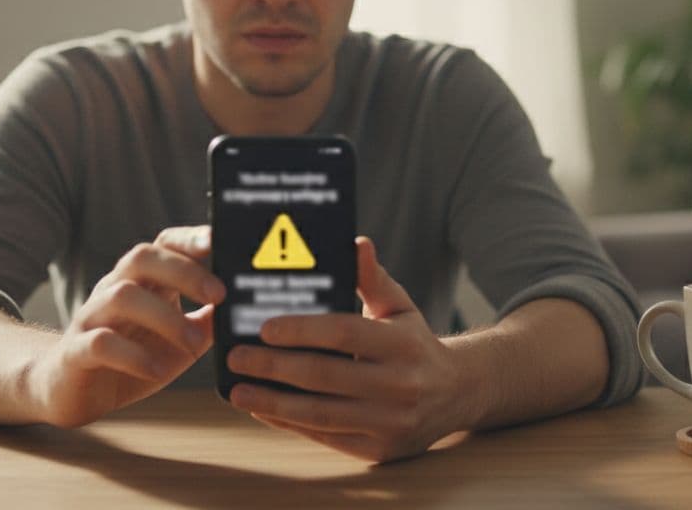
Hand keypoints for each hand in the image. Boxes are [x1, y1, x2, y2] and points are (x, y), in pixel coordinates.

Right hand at [27, 226, 224, 427]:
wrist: (71, 391)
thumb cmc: (134, 358)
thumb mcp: (181, 340)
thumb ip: (211, 321)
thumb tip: (253, 308)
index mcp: (143, 282)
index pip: (164, 244)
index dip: (190, 238)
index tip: (222, 241)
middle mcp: (114, 290)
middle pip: (141, 257)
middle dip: (183, 270)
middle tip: (219, 295)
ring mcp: (91, 318)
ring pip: (121, 296)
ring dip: (165, 317)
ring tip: (194, 343)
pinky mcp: (75, 352)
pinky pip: (100, 343)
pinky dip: (132, 355)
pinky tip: (156, 371)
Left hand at [225, 236, 465, 461]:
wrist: (456, 395)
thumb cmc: (413, 343)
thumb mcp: (399, 307)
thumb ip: (371, 278)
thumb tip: (354, 242)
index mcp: (404, 344)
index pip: (345, 333)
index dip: (302, 330)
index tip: (263, 327)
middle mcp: (401, 385)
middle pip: (326, 375)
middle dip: (274, 367)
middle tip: (236, 356)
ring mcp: (391, 422)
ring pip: (322, 413)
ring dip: (273, 402)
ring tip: (238, 389)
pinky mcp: (380, 450)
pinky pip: (327, 437)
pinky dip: (290, 424)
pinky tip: (263, 409)